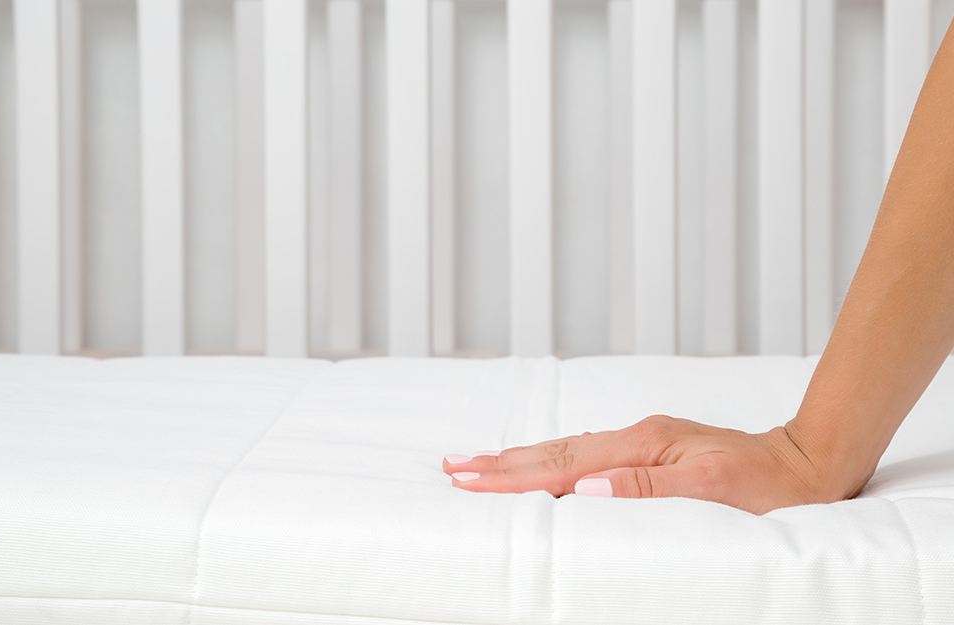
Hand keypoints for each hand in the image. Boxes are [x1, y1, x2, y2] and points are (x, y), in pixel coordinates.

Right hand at [442, 414, 850, 514]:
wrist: (805, 463)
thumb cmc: (766, 483)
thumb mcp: (711, 488)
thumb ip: (647, 487)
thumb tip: (587, 486)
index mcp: (642, 446)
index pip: (562, 465)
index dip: (513, 475)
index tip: (469, 478)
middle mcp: (635, 438)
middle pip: (553, 451)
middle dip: (501, 462)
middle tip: (453, 467)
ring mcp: (641, 442)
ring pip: (565, 451)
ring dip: (519, 459)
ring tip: (481, 463)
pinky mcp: (649, 450)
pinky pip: (584, 455)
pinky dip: (551, 461)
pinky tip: (539, 464)